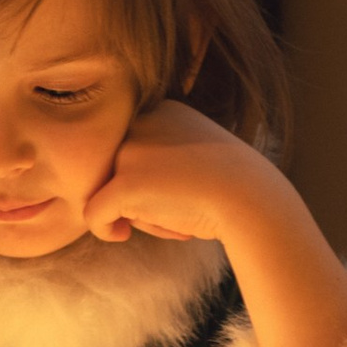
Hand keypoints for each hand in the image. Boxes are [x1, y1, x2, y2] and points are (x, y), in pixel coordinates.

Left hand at [81, 100, 282, 253]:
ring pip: (105, 190)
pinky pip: (93, 211)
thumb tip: (120, 187)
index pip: (133, 150)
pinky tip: (121, 236)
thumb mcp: (197, 159)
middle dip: (138, 197)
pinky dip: (102, 228)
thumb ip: (162, 161)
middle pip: (115, 169)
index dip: (149, 179)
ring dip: (132, 212)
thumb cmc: (233, 189)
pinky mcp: (123, 183)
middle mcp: (141, 122)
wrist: (253, 201)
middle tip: (174, 212)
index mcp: (162, 110)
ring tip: (170, 221)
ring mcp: (130, 151)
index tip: (177, 194)